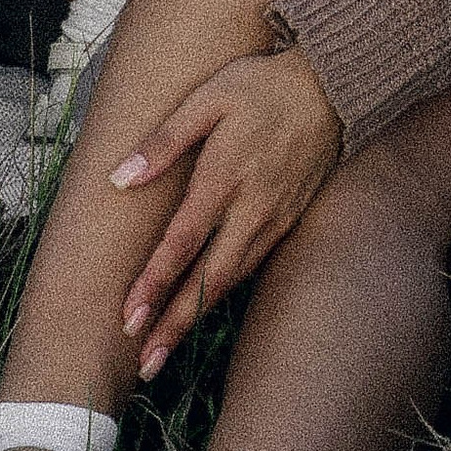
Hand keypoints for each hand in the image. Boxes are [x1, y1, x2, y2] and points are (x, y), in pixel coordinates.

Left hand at [109, 43, 342, 376]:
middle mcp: (251, 209)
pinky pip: (250, 266)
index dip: (154, 284)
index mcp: (224, 179)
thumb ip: (163, 141)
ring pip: (230, 281)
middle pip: (208, 281)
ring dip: (196, 318)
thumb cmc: (260, 86)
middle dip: (174, 325)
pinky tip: (202, 308)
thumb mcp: (208, 97)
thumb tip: (119, 178)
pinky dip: (223, 294)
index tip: (128, 319)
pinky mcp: (289, 222)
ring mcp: (274, 220)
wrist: (331, 86)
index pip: (182, 244)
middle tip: (143, 365)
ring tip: (163, 350)